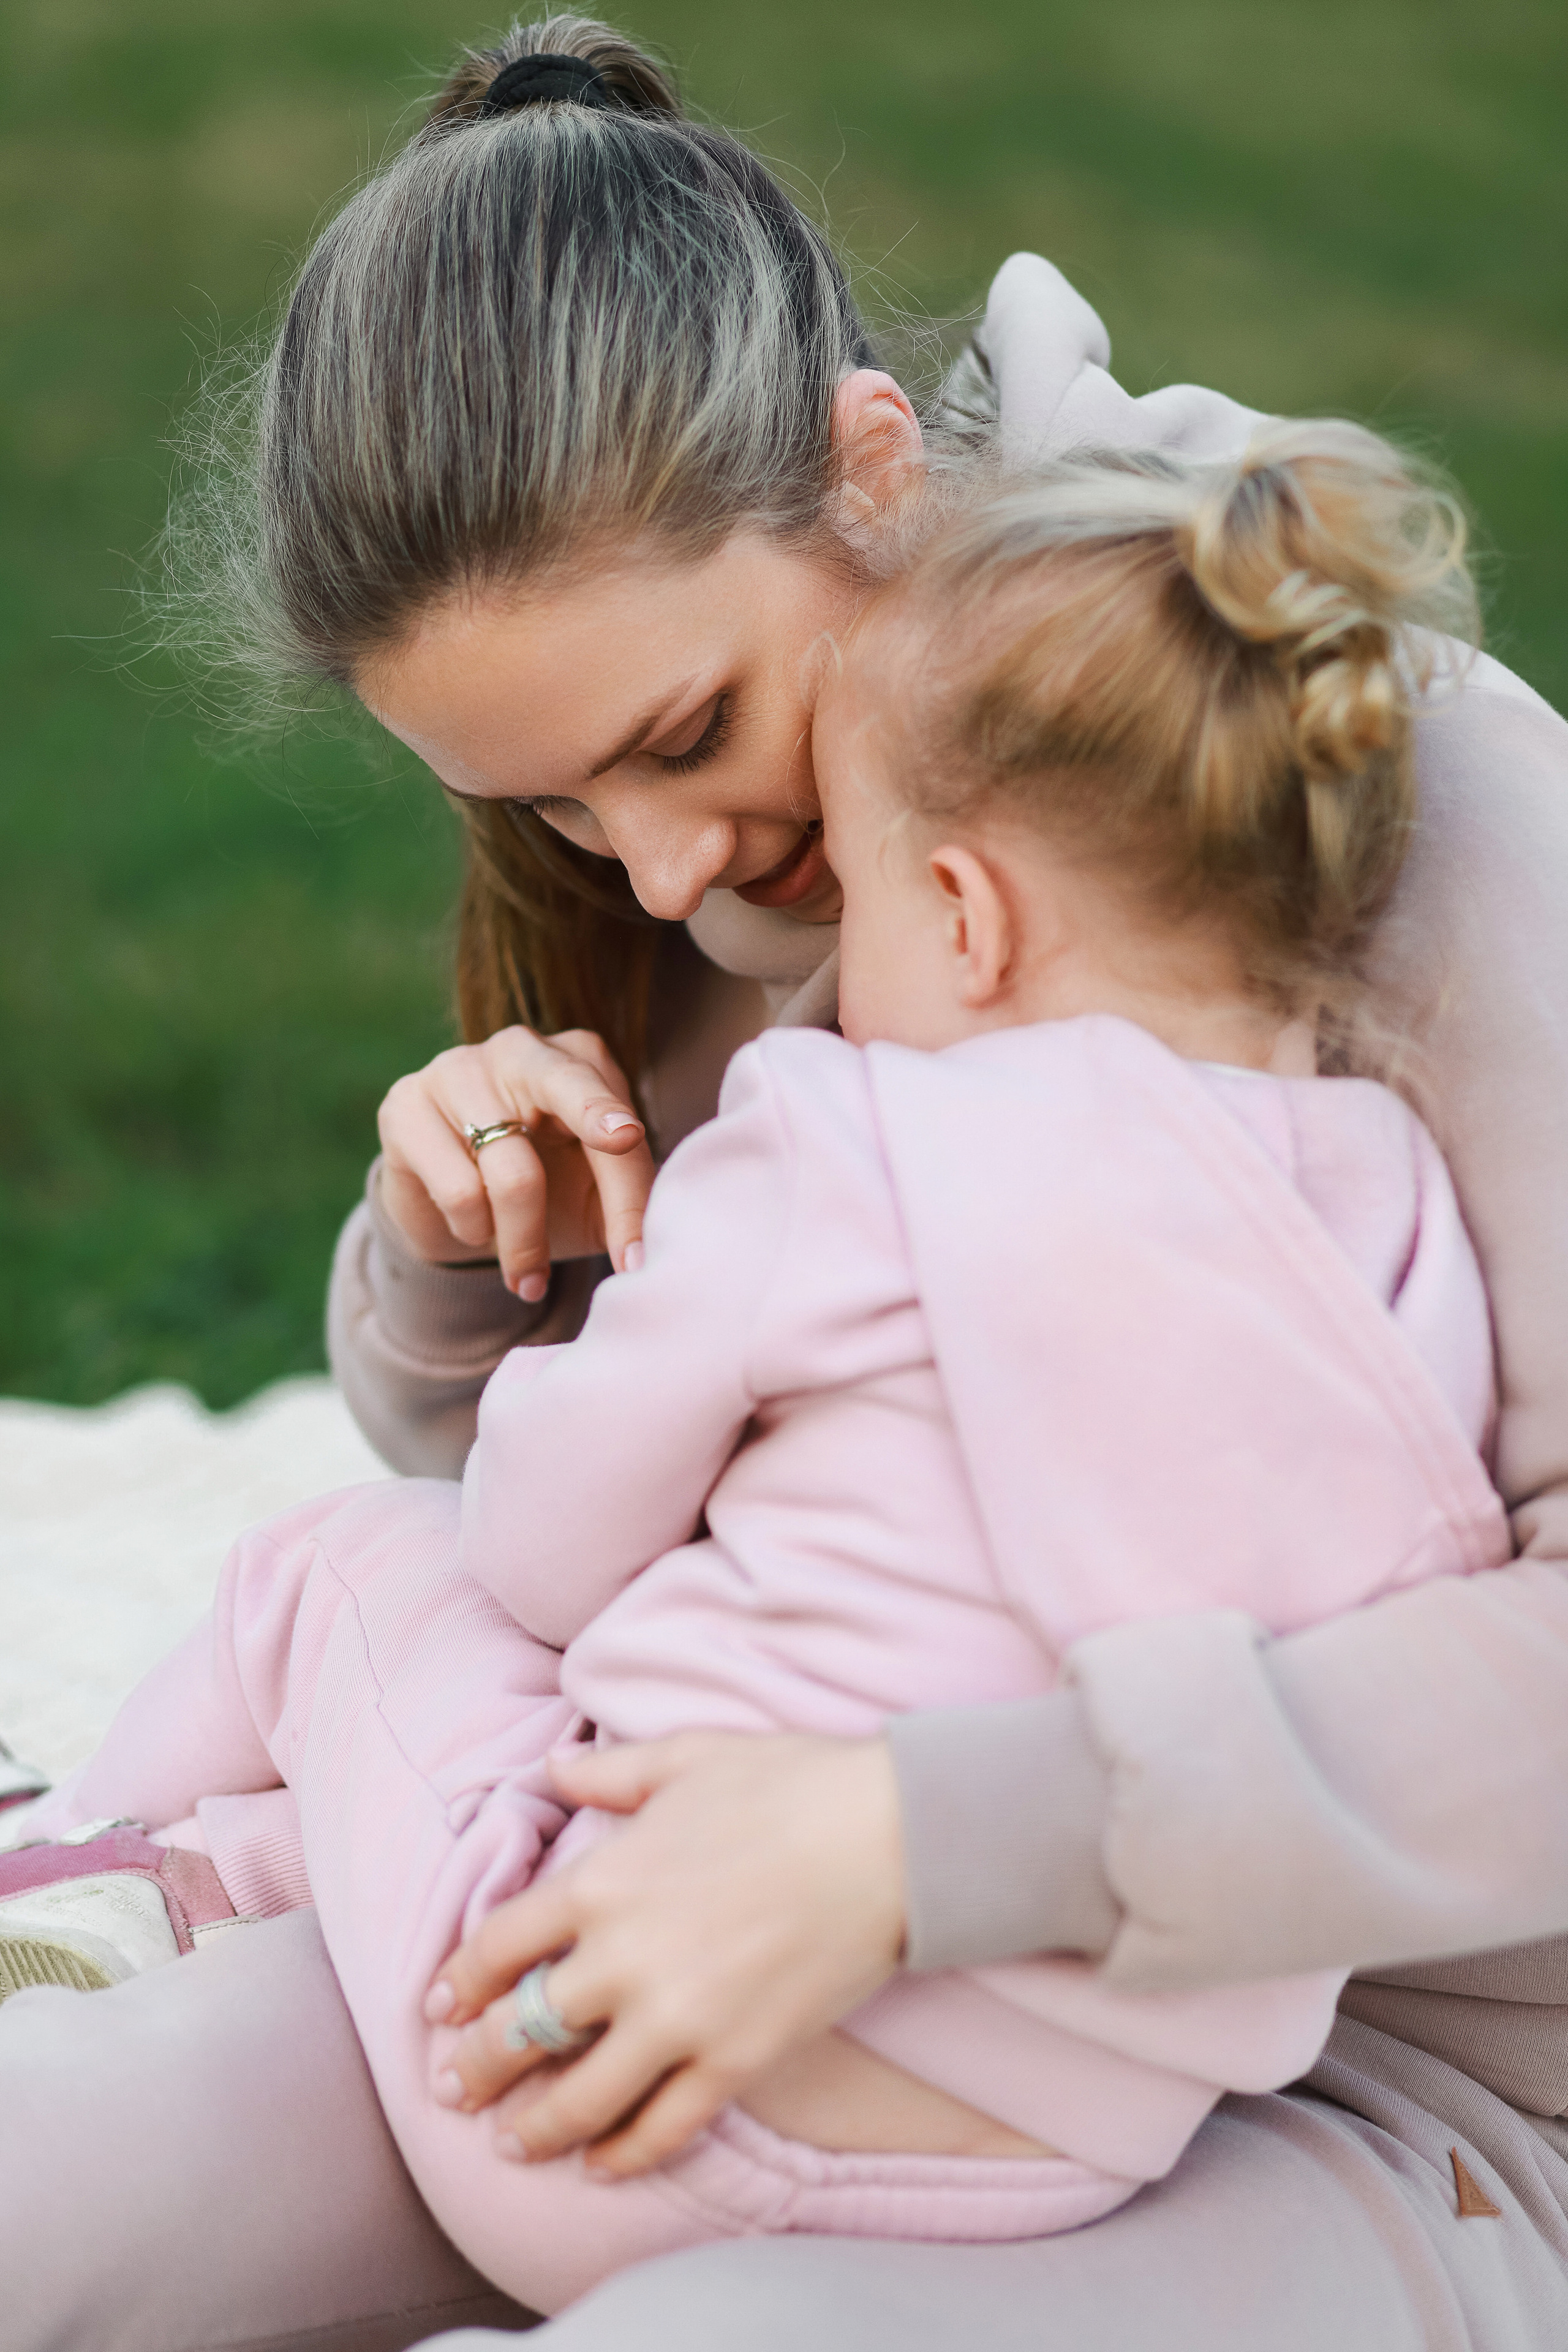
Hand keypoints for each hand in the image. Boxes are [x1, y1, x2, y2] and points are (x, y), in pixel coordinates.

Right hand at [375, 1026, 655, 1298]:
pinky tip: (474, 1228)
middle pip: (569, 1088)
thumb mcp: (596, 1198)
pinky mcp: (406, 1104)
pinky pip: (458, 1190)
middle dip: (600, 1124)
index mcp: (580, 1058)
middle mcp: (521, 1048)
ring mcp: (457, 1068)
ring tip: (526, 1270)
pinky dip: (474, 1230)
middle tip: (622, 1149)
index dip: (631, 1197)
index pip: (620, 1126)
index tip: (638, 1256)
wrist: (452, 1209)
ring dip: (524, 1243)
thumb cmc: (544, 1192)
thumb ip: (630, 1201)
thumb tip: (651, 1250)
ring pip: (512, 1173)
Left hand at [425, 1731, 905, 2175]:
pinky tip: (601, 2162)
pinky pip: (663, 2126)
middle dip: (478, 2067)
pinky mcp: (736, 2061)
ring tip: (512, 2143)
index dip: (459, 1982)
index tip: (440, 2004)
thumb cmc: (791, 1783)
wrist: (892, 1837)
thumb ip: (611, 1772)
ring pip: (580, 2097)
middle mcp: (625, 1959)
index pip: (498, 1946)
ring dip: (535, 2127)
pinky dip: (624, 2153)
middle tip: (455, 2088)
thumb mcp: (688, 1757)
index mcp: (605, 1880)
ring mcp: (680, 2019)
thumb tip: (555, 1769)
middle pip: (521, 2031)